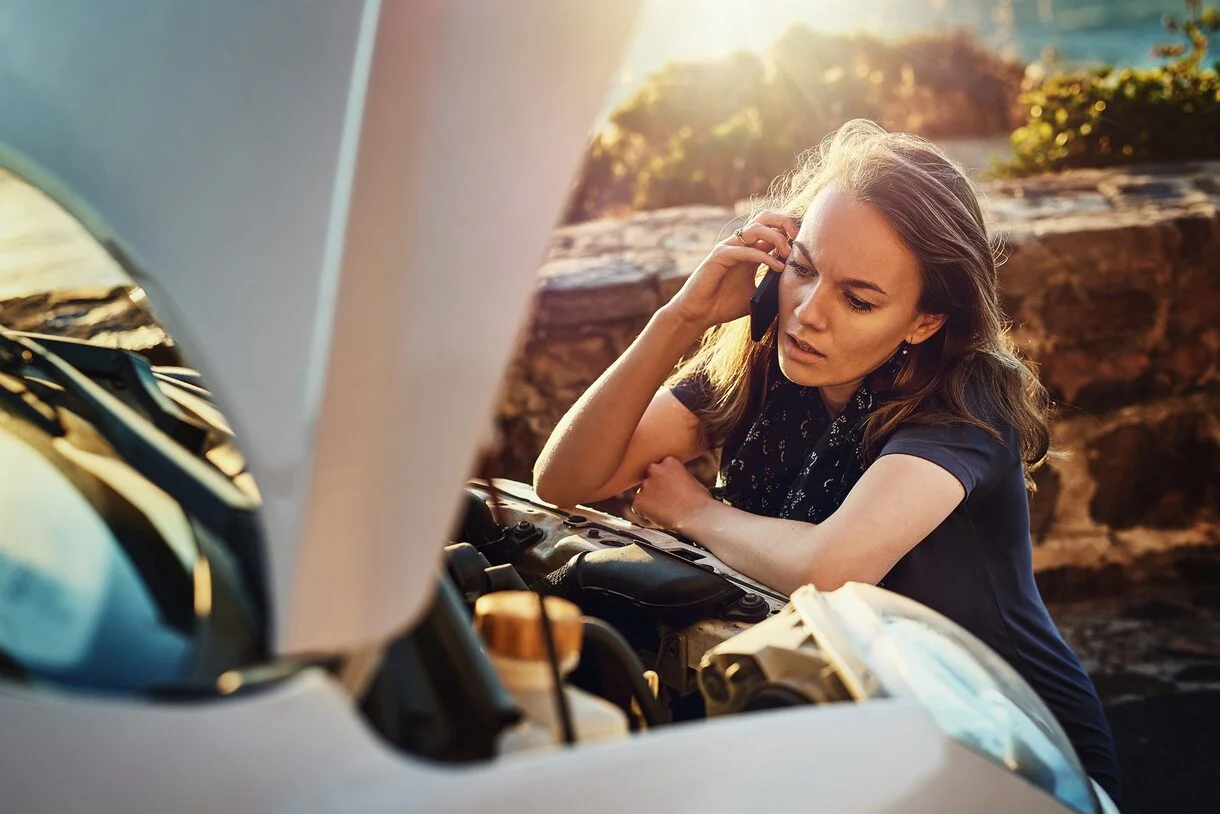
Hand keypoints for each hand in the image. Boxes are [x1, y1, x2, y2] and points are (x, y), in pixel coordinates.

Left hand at [628, 456, 715, 532]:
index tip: (670, 490)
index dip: (664, 482)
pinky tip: (659, 517)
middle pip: (649, 479)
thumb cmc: (699, 502)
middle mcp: (655, 470)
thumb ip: (677, 478)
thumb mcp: (691, 480)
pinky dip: (645, 514)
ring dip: (650, 502)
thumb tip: (673, 484)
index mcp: (669, 462)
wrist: (697, 516)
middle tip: (665, 500)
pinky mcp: (639, 501)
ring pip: (643, 494)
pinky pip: (638, 508)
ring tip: (666, 511)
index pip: (660, 470)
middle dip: (654, 489)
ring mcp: (645, 485)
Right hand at [665, 210, 799, 331]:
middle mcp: (739, 244)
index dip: (790, 230)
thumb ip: (771, 282)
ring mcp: (728, 247)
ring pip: (756, 228)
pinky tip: (777, 267)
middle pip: (765, 217)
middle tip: (799, 239)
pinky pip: (745, 250)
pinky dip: (763, 256)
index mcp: (749, 249)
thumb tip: (797, 282)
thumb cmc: (724, 304)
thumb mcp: (756, 292)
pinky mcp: (719, 256)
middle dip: (785, 223)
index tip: (805, 244)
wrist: (699, 314)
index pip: (772, 228)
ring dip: (776, 237)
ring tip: (789, 253)